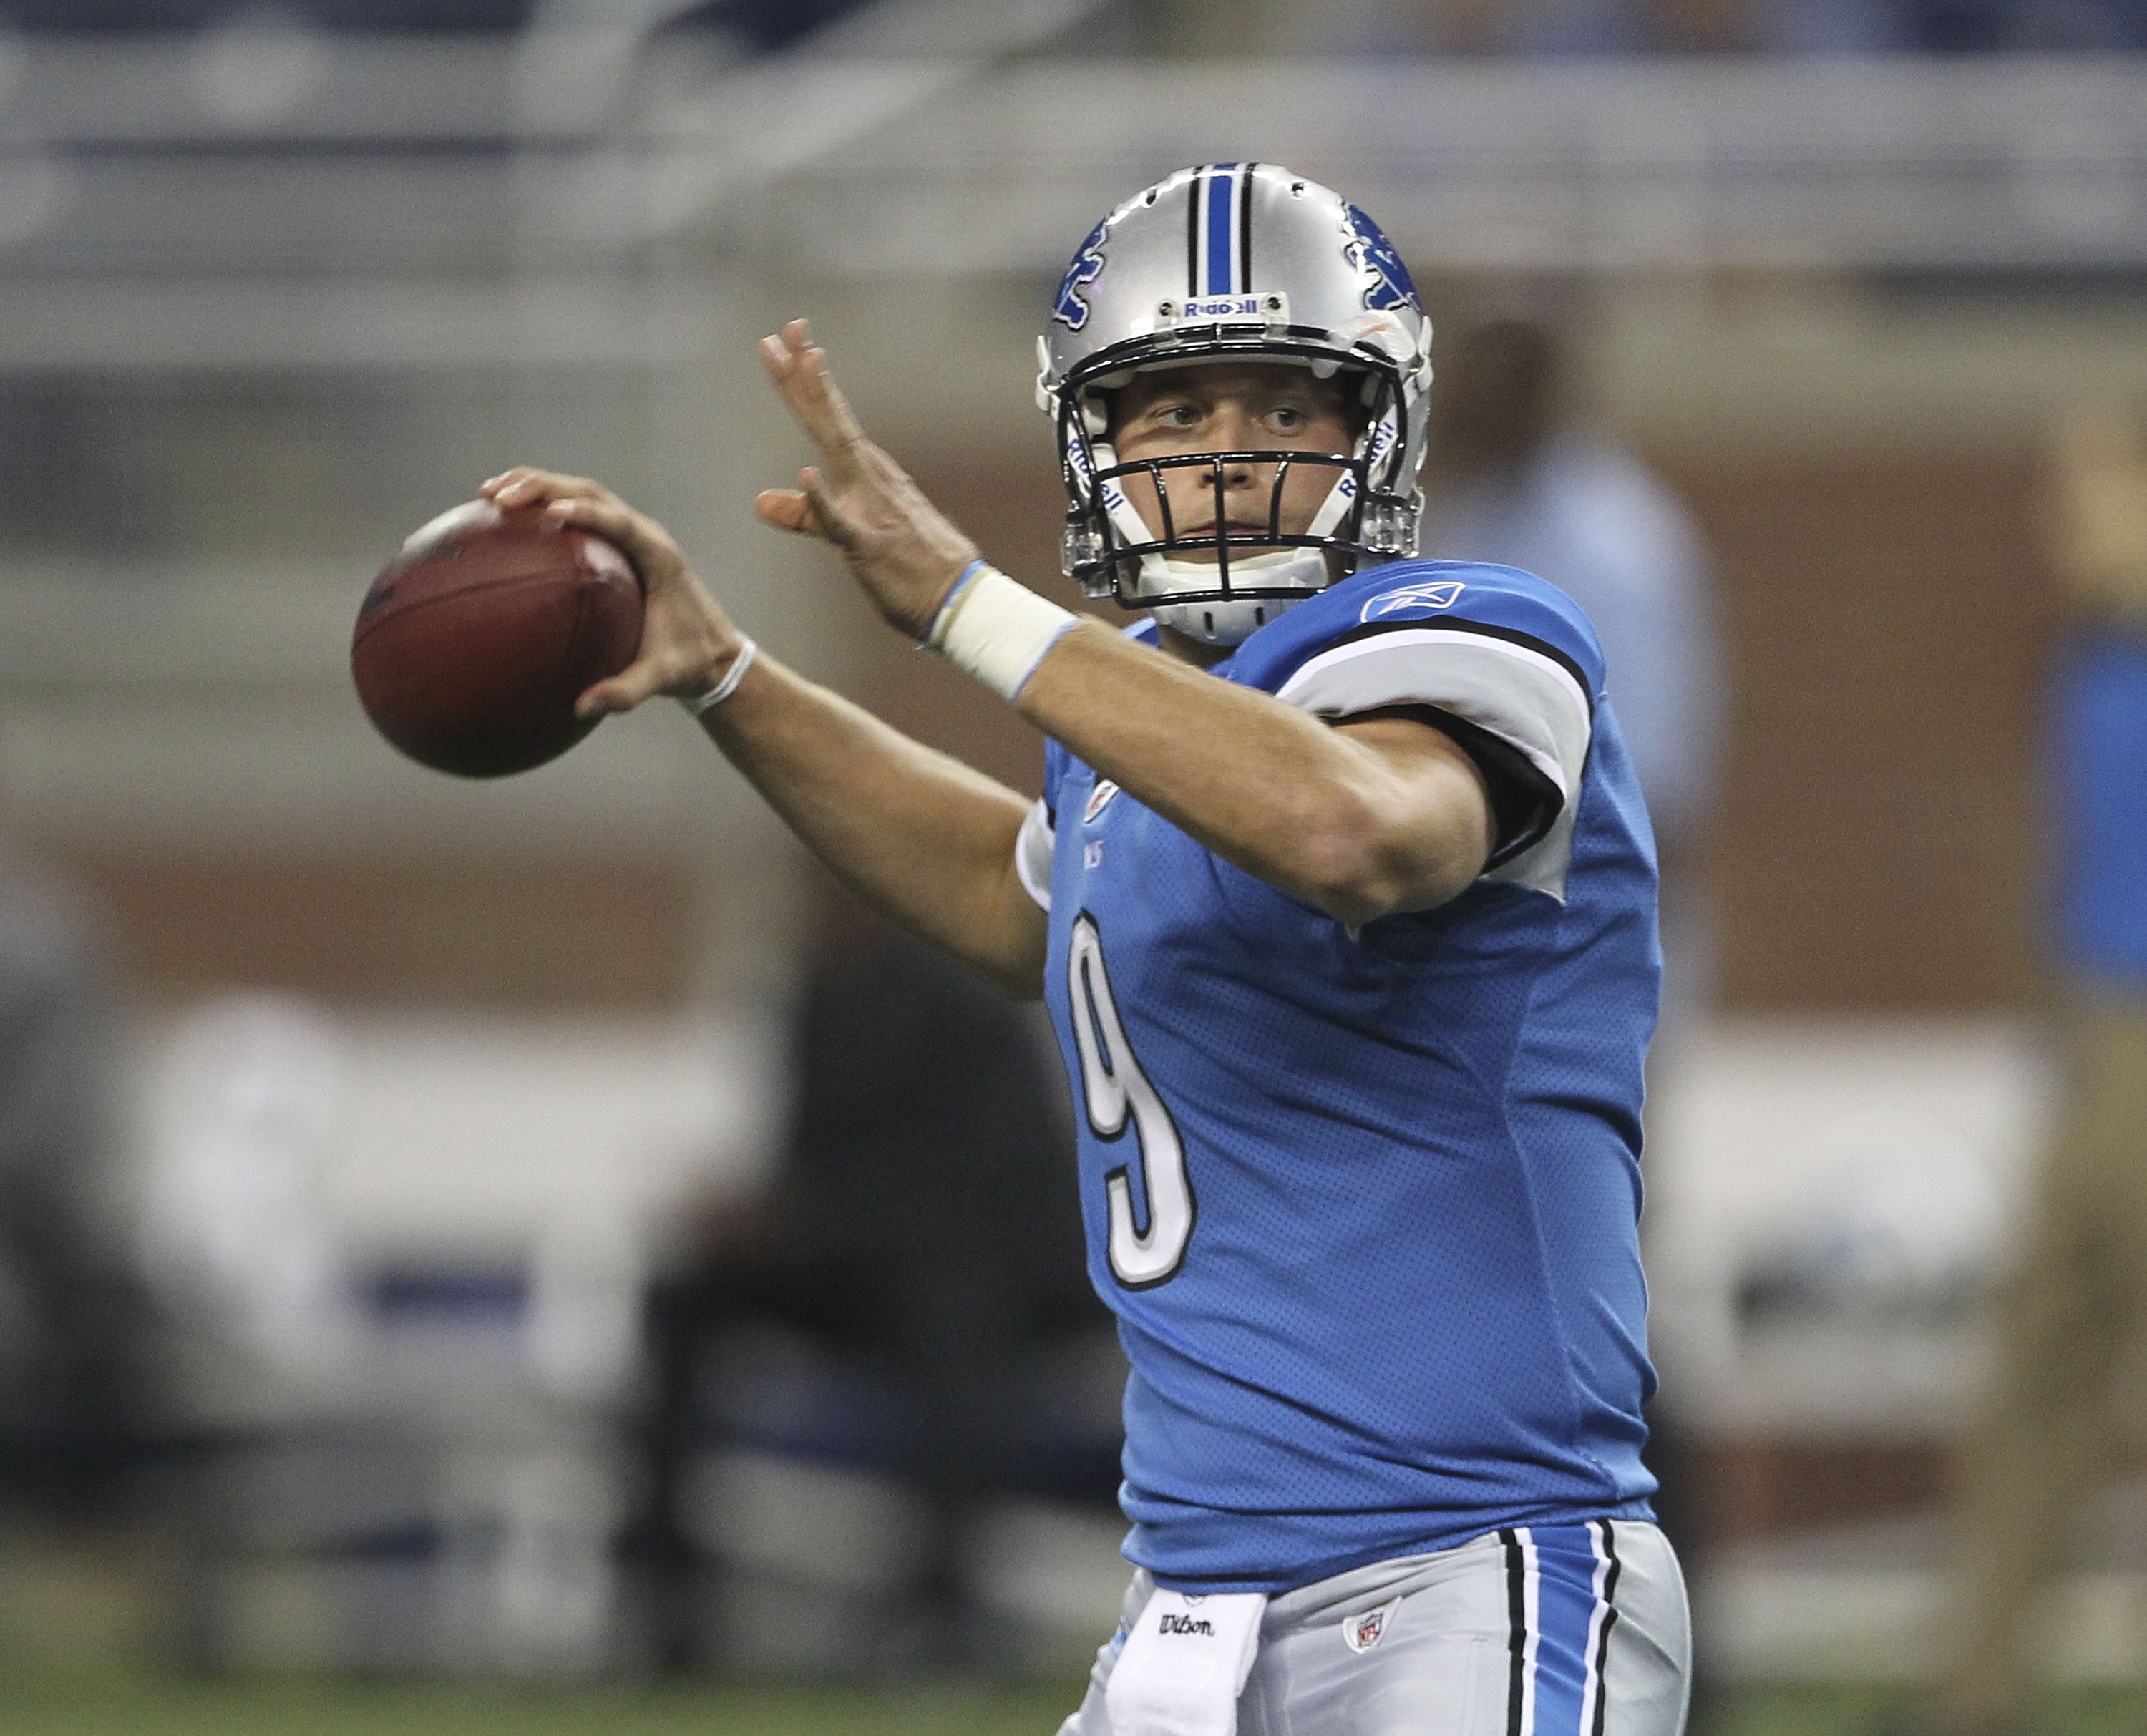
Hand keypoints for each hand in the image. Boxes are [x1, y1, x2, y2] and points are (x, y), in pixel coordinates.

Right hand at [479, 469, 746, 717]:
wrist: (714, 653)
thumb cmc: (688, 664)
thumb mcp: (662, 679)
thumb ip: (626, 692)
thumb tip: (582, 708)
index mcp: (660, 557)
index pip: (621, 524)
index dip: (587, 513)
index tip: (550, 513)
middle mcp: (645, 536)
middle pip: (592, 494)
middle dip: (544, 488)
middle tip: (499, 496)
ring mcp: (632, 534)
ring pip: (581, 493)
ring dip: (537, 487)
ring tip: (489, 494)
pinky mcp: (619, 541)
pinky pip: (579, 512)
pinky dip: (542, 506)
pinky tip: (504, 518)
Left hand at [754, 319, 979, 640]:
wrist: (959, 600)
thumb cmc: (912, 569)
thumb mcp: (850, 537)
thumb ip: (806, 516)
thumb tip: (761, 501)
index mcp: (867, 475)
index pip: (829, 419)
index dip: (803, 381)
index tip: (786, 341)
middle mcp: (871, 479)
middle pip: (830, 419)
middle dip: (805, 374)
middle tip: (785, 331)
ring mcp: (873, 508)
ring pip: (838, 449)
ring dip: (820, 405)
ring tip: (803, 365)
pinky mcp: (870, 546)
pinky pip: (842, 523)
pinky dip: (824, 500)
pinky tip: (807, 476)